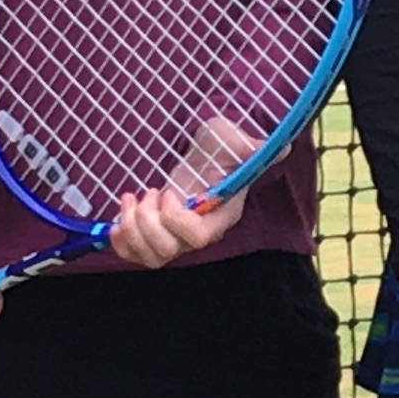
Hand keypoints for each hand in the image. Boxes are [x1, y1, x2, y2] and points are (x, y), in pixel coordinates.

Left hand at [105, 117, 259, 268]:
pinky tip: (119, 217)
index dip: (176, 218)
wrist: (204, 156)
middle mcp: (200, 235)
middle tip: (150, 192)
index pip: (197, 237)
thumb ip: (248, 145)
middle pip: (168, 251)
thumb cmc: (218, 147)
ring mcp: (176, 240)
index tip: (170, 190)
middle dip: (148, 221)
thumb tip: (279, 148)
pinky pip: (134, 255)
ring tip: (132, 199)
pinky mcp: (156, 238)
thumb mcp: (231, 139)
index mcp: (220, 216)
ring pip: (150, 258)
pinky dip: (120, 241)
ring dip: (132, 228)